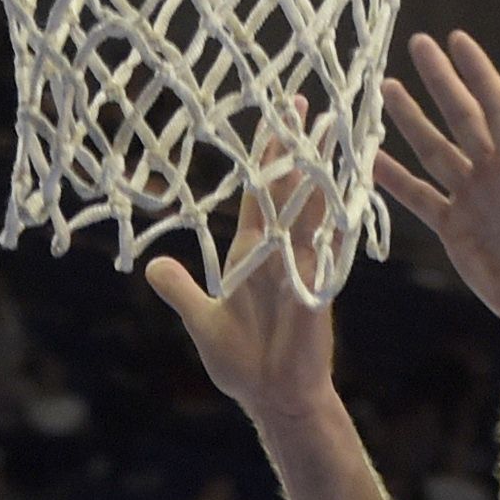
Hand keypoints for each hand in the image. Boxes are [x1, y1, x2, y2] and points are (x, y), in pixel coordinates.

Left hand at [148, 142, 336, 423]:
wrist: (274, 399)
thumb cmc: (242, 364)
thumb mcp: (201, 322)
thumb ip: (180, 290)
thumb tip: (153, 266)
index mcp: (252, 252)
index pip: (259, 193)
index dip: (265, 156)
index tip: (274, 118)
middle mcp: (279, 251)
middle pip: (288, 187)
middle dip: (296, 145)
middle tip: (306, 100)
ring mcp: (301, 266)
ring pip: (311, 206)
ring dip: (319, 168)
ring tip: (330, 127)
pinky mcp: (316, 286)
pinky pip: (328, 245)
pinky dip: (336, 215)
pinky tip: (346, 186)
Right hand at [377, 32, 499, 339]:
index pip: (496, 108)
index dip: (478, 75)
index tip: (458, 40)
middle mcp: (492, 176)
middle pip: (462, 118)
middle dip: (441, 82)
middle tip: (418, 43)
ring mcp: (471, 201)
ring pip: (435, 151)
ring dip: (412, 121)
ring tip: (387, 90)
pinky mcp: (454, 230)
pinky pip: (420, 198)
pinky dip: (396, 180)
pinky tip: (372, 159)